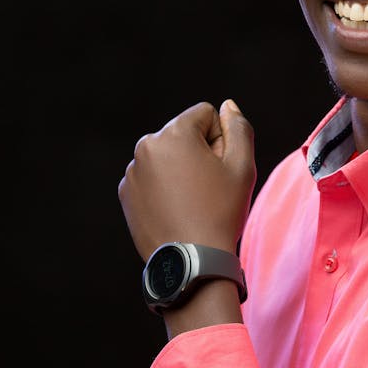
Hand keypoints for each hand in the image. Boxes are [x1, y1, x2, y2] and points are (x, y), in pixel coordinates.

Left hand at [118, 99, 255, 260]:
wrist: (191, 262)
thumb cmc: (221, 211)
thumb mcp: (242, 166)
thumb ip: (238, 128)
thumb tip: (227, 106)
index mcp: (174, 133)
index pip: (205, 115)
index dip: (221, 139)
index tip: (220, 169)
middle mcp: (146, 146)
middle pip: (183, 135)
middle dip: (198, 152)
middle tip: (207, 189)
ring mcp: (132, 171)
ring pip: (167, 157)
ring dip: (180, 170)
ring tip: (191, 202)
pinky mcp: (125, 193)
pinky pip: (151, 177)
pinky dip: (164, 188)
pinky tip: (175, 211)